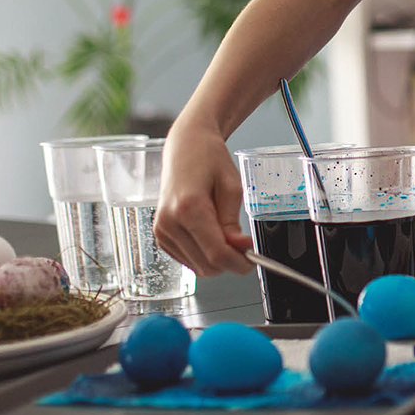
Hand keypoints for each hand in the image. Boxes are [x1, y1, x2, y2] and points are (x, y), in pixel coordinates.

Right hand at [153, 120, 252, 275]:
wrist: (186, 147)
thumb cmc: (209, 159)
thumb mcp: (231, 187)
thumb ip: (232, 221)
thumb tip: (240, 248)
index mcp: (188, 208)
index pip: (216, 253)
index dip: (239, 262)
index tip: (253, 258)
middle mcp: (169, 223)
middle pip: (207, 265)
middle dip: (230, 262)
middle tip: (245, 246)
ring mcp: (162, 231)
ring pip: (197, 267)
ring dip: (217, 260)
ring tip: (227, 235)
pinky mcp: (160, 235)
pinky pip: (188, 259)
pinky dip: (204, 255)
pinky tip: (212, 235)